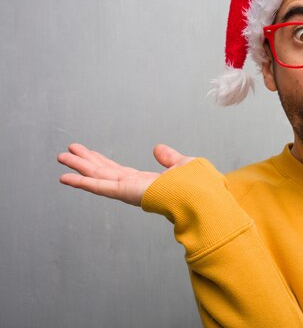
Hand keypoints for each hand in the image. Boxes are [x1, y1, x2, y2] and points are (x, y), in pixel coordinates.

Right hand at [57, 143, 193, 205]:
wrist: (200, 195)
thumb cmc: (197, 185)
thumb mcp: (181, 164)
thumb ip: (169, 158)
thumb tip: (157, 148)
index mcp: (146, 181)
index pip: (117, 171)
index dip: (101, 161)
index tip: (87, 153)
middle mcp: (133, 187)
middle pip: (103, 172)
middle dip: (85, 162)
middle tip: (67, 152)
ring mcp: (128, 191)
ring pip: (97, 176)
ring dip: (78, 167)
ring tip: (61, 157)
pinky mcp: (125, 193)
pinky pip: (99, 186)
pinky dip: (82, 182)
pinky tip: (66, 177)